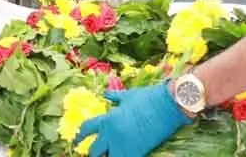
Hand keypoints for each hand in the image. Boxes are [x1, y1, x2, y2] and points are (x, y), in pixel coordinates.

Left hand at [73, 83, 190, 156]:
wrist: (169, 104)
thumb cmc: (149, 97)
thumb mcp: (129, 96)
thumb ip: (115, 97)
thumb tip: (104, 93)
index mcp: (108, 118)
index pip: (86, 129)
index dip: (79, 136)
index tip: (76, 140)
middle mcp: (112, 134)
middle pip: (94, 151)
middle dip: (93, 153)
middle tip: (95, 153)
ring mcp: (123, 145)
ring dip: (107, 156)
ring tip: (109, 153)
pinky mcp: (136, 153)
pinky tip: (122, 155)